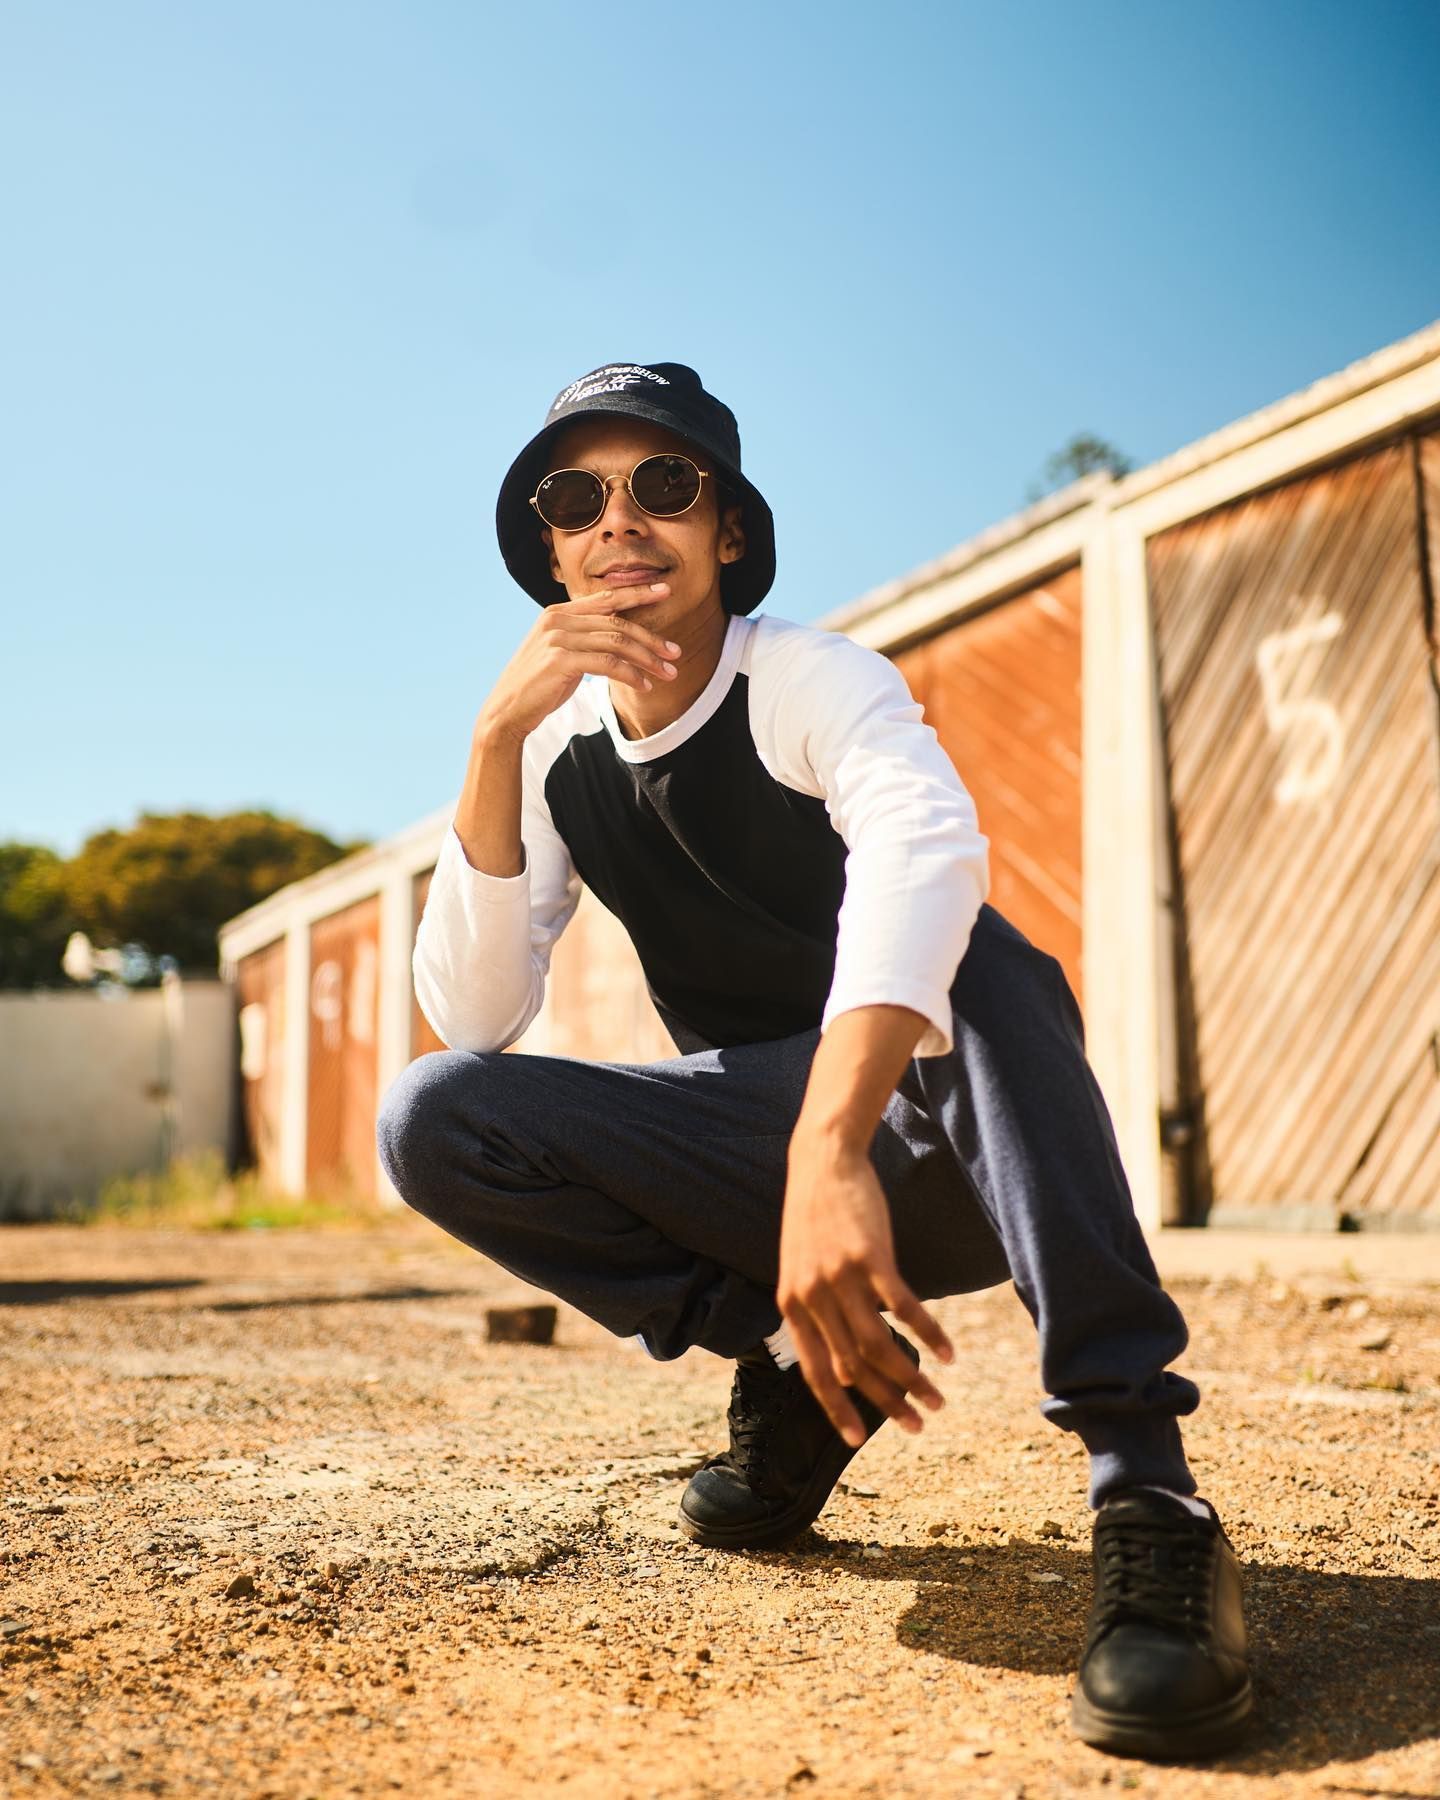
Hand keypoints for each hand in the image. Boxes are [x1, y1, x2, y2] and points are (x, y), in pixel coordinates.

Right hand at [480, 579, 679, 742]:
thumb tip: (617, 637)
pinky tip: (643, 685)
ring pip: (616, 642)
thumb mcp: (561, 654)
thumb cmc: (539, 685)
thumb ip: (584, 638)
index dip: (637, 593)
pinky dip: (630, 674)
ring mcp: (558, 638)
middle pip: (617, 622)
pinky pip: (607, 663)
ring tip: (668, 673)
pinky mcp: (560, 659)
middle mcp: (557, 620)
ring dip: (647, 659)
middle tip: (675, 653)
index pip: (606, 599)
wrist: (507, 710)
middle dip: (651, 639)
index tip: (664, 591)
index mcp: (558, 613)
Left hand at [777, 1135, 953, 1447]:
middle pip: (853, 1366)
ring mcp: (841, 1277)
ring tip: (939, 1398)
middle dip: (888, 1403)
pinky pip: (904, 1308)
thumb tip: (843, 1362)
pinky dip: (929, 1334)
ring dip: (913, 1378)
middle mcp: (813, 1297)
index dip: (837, 1408)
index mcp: (792, 1305)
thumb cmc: (816, 1215)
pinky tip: (949, 1353)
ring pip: (879, 1346)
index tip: (858, 1439)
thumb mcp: (801, 1266)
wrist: (821, 1160)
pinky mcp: (871, 1257)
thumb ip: (817, 1310)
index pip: (814, 1372)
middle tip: (918, 1425)